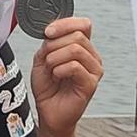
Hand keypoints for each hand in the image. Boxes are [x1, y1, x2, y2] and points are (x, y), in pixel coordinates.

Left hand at [30, 16, 102, 136]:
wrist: (49, 112)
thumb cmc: (48, 87)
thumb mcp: (42, 59)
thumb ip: (49, 43)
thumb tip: (52, 31)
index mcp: (82, 47)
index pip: (83, 25)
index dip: (65, 24)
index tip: (48, 32)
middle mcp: (91, 56)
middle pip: (77, 35)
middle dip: (54, 45)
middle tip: (46, 60)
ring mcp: (94, 70)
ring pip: (75, 49)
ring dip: (55, 58)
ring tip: (51, 70)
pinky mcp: (91, 83)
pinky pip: (75, 66)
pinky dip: (59, 69)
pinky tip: (56, 77)